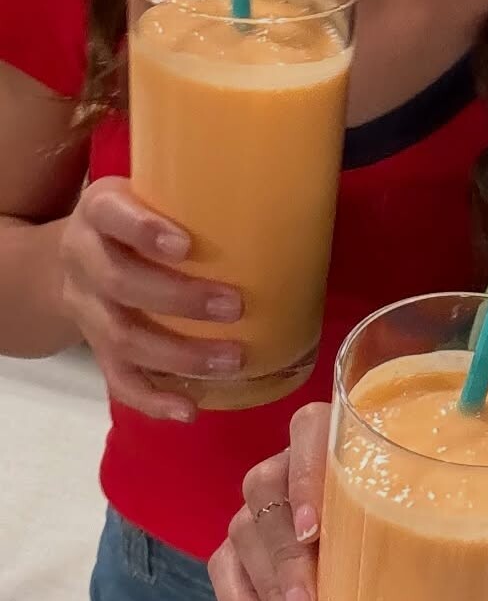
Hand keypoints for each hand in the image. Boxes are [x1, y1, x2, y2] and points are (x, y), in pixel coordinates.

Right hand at [58, 177, 242, 421]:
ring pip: (121, 337)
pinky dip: (153, 399)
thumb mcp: (155, 190)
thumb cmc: (141, 216)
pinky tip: (189, 410)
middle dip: (178, 299)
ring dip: (179, 354)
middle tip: (235, 306)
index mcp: (100, 212)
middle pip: (119, 283)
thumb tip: (297, 194)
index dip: (143, 231)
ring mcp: (86, 308)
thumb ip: (201, 193)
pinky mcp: (96, 348)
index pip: (111, 215)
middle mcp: (83, 259)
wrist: (76, 254)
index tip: (186, 246)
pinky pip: (118, 379)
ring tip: (232, 360)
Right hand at [209, 401, 487, 600]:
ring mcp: (273, 508)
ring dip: (266, 586)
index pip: (314, 426)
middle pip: (269, 484)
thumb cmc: (451, 524)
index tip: (319, 525)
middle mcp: (305, 466)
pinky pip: (225, 568)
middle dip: (285, 554)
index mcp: (362, 440)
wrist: (412, 559)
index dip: (308, 468)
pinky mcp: (252, 554)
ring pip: (245, 529)